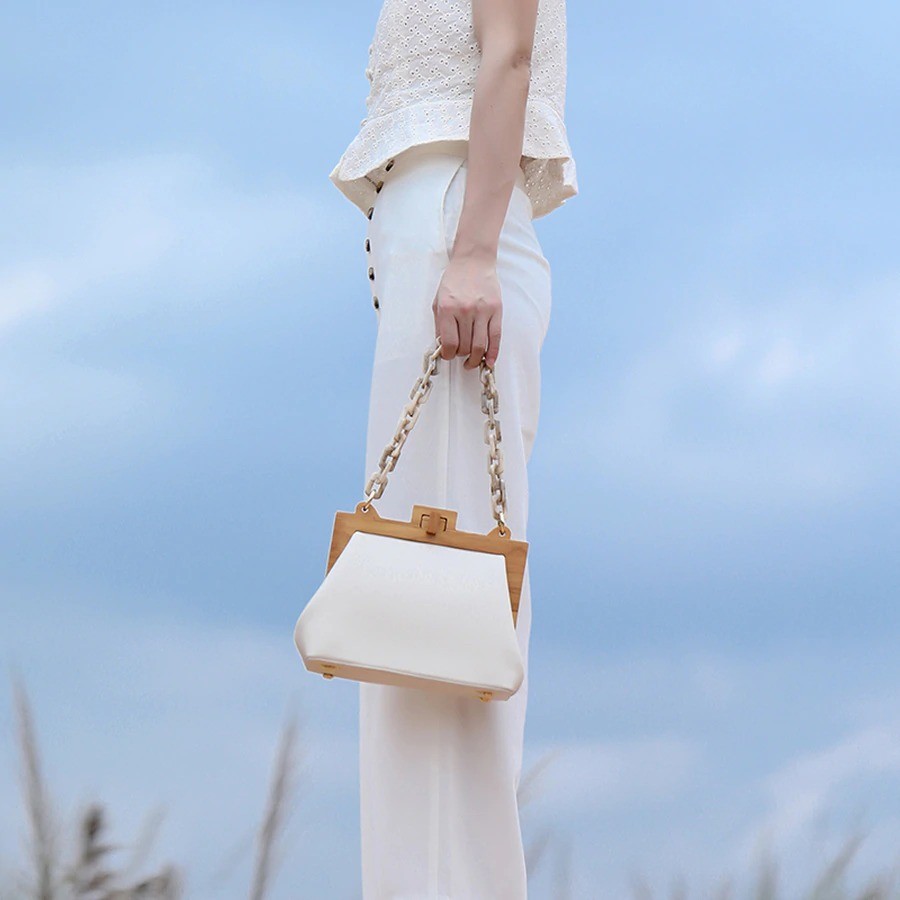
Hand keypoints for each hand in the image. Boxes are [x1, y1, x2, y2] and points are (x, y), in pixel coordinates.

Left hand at [432, 251, 502, 368]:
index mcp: (447, 309)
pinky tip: (488, 362)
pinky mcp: (496, 310)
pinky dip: (492, 353)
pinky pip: (495, 337)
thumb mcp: (438, 301)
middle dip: (461, 356)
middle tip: (460, 356)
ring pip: (480, 346)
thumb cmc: (454, 282)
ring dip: (475, 359)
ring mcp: (482, 311)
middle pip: (465, 347)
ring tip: (472, 362)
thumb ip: (440, 324)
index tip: (449, 355)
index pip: (449, 343)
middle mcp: (465, 311)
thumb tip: (444, 347)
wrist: (473, 261)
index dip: (448, 355)